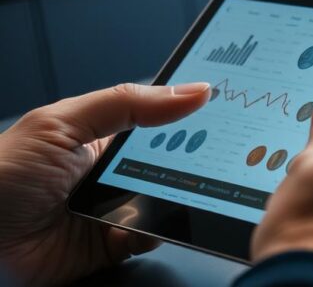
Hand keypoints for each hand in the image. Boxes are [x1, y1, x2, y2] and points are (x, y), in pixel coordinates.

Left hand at [0, 82, 210, 285]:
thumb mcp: (64, 125)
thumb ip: (128, 104)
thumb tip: (192, 89)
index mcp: (100, 133)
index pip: (156, 116)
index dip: (189, 111)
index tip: (225, 103)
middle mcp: (110, 170)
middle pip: (170, 159)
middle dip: (194, 155)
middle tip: (220, 148)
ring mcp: (111, 208)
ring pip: (167, 198)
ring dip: (180, 194)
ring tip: (193, 184)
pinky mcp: (110, 246)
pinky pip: (151, 236)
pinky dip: (159, 231)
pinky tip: (152, 221)